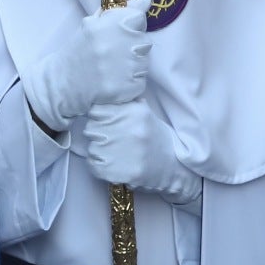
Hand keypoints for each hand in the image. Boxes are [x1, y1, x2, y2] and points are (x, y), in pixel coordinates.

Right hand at [20, 0, 151, 129]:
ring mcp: (121, 69)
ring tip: (114, 68)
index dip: (133, 25)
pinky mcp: (124, 89)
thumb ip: (119, 12)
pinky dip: (131, 83)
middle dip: (133, 46)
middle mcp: (115, 46)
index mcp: (106, 26)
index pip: (138, 18)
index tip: (123, 32)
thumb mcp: (92, 25)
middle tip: (115, 54)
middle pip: (144, 41)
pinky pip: (140, 82)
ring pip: (144, 63)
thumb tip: (146, 0)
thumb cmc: (78, 51)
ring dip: (133, 65)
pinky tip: (115, 81)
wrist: (62, 83)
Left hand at [82, 99, 200, 204]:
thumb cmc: (154, 137)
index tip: (105, 122)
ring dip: (99, 150)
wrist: (173, 166)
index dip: (99, 117)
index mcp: (135, 112)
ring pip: (92, 148)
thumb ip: (125, 103)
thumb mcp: (144, 113)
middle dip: (98, 133)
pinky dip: (99, 165)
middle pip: (91, 128)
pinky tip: (112, 163)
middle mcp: (129, 130)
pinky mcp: (118, 172)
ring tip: (114, 152)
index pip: (96, 110)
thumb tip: (103, 93)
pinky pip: (93, 165)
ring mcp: (123, 152)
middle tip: (111, 139)